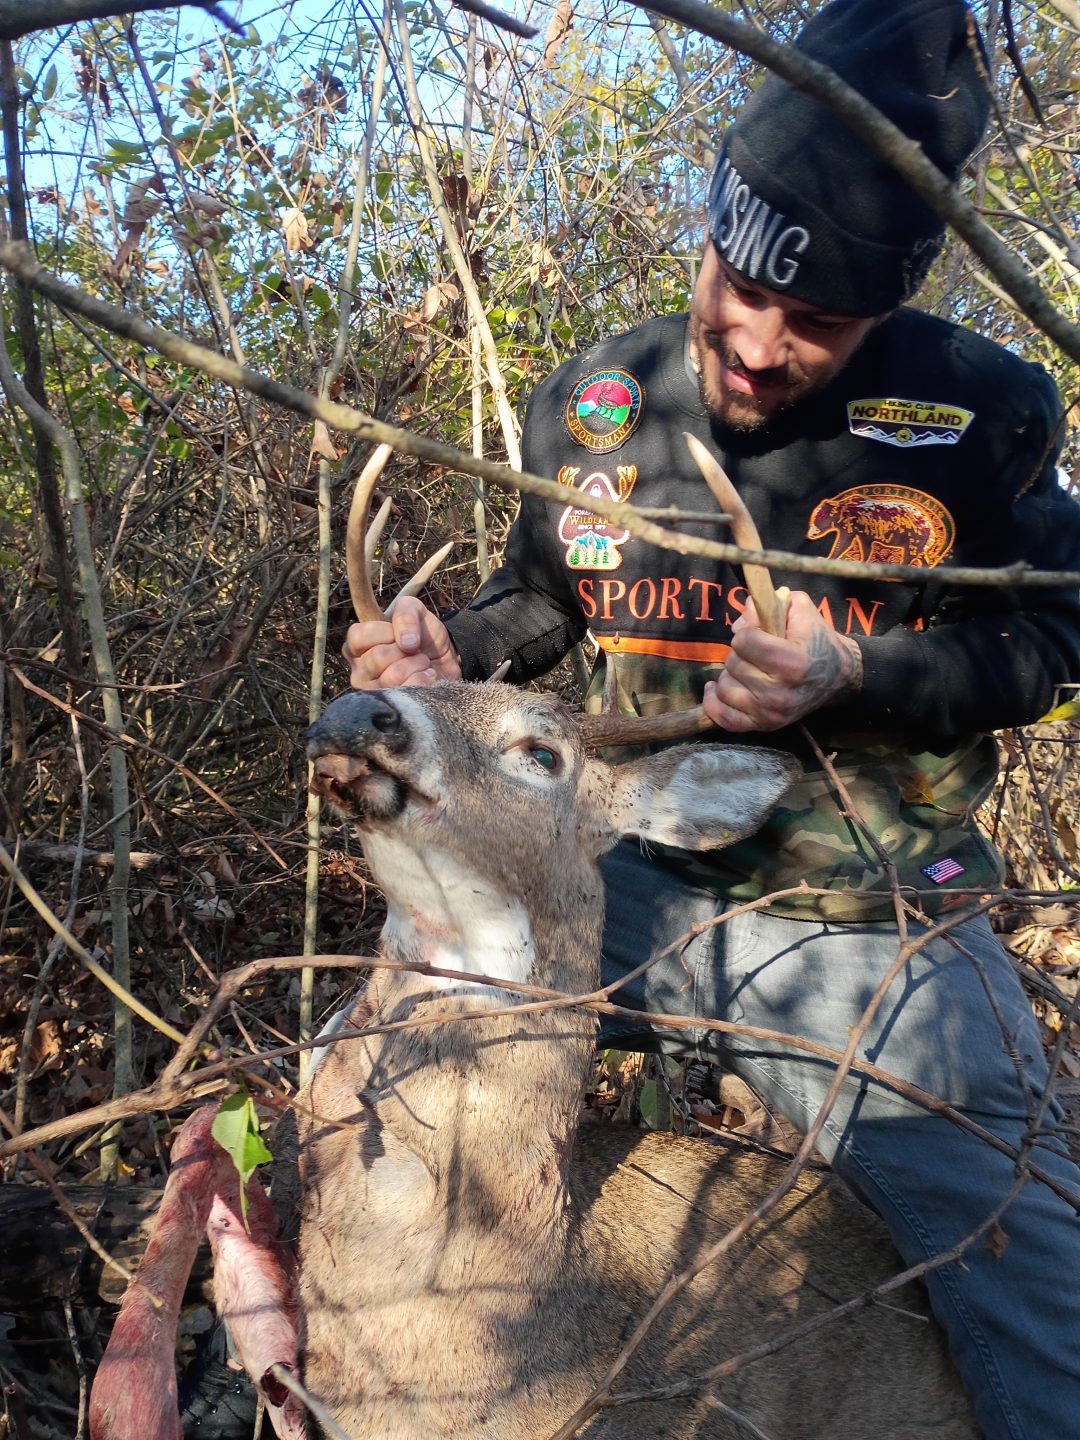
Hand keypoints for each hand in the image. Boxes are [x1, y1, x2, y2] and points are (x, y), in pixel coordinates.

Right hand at [342, 595, 461, 689]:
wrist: (447, 658)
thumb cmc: (422, 634)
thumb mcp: (415, 610)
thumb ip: (406, 614)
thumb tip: (407, 643)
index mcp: (356, 646)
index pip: (358, 637)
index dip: (385, 632)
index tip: (398, 633)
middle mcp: (359, 671)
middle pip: (378, 657)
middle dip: (404, 649)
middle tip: (413, 650)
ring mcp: (374, 692)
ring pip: (394, 676)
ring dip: (416, 664)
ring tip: (421, 662)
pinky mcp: (393, 706)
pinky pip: (408, 690)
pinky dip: (424, 679)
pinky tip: (426, 676)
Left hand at [703, 590, 861, 731]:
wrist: (836, 676)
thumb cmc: (814, 639)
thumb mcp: (799, 609)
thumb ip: (768, 603)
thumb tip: (738, 623)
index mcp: (793, 662)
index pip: (744, 642)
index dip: (748, 633)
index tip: (759, 635)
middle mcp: (781, 692)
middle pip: (733, 664)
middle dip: (740, 654)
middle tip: (757, 655)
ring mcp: (771, 713)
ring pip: (724, 688)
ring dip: (730, 676)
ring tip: (747, 671)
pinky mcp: (763, 725)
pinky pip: (724, 718)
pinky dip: (714, 703)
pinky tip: (717, 689)